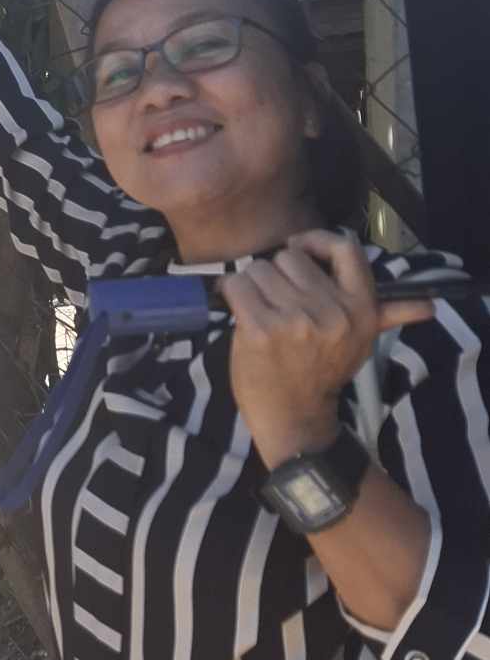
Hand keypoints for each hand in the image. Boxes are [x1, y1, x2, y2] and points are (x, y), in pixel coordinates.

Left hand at [219, 231, 434, 463]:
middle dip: (277, 274)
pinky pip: (236, 285)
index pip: (346, 248)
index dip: (317, 241)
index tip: (300, 250)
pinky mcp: (261, 329)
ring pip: (259, 268)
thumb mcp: (361, 341)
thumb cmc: (322, 372)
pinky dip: (230, 293)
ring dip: (252, 285)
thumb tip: (429, 306)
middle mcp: (332, 311)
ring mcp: (296, 320)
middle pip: (290, 257)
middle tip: (277, 301)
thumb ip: (388, 315)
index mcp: (361, 309)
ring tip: (260, 310)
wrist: (295, 417)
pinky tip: (239, 312)